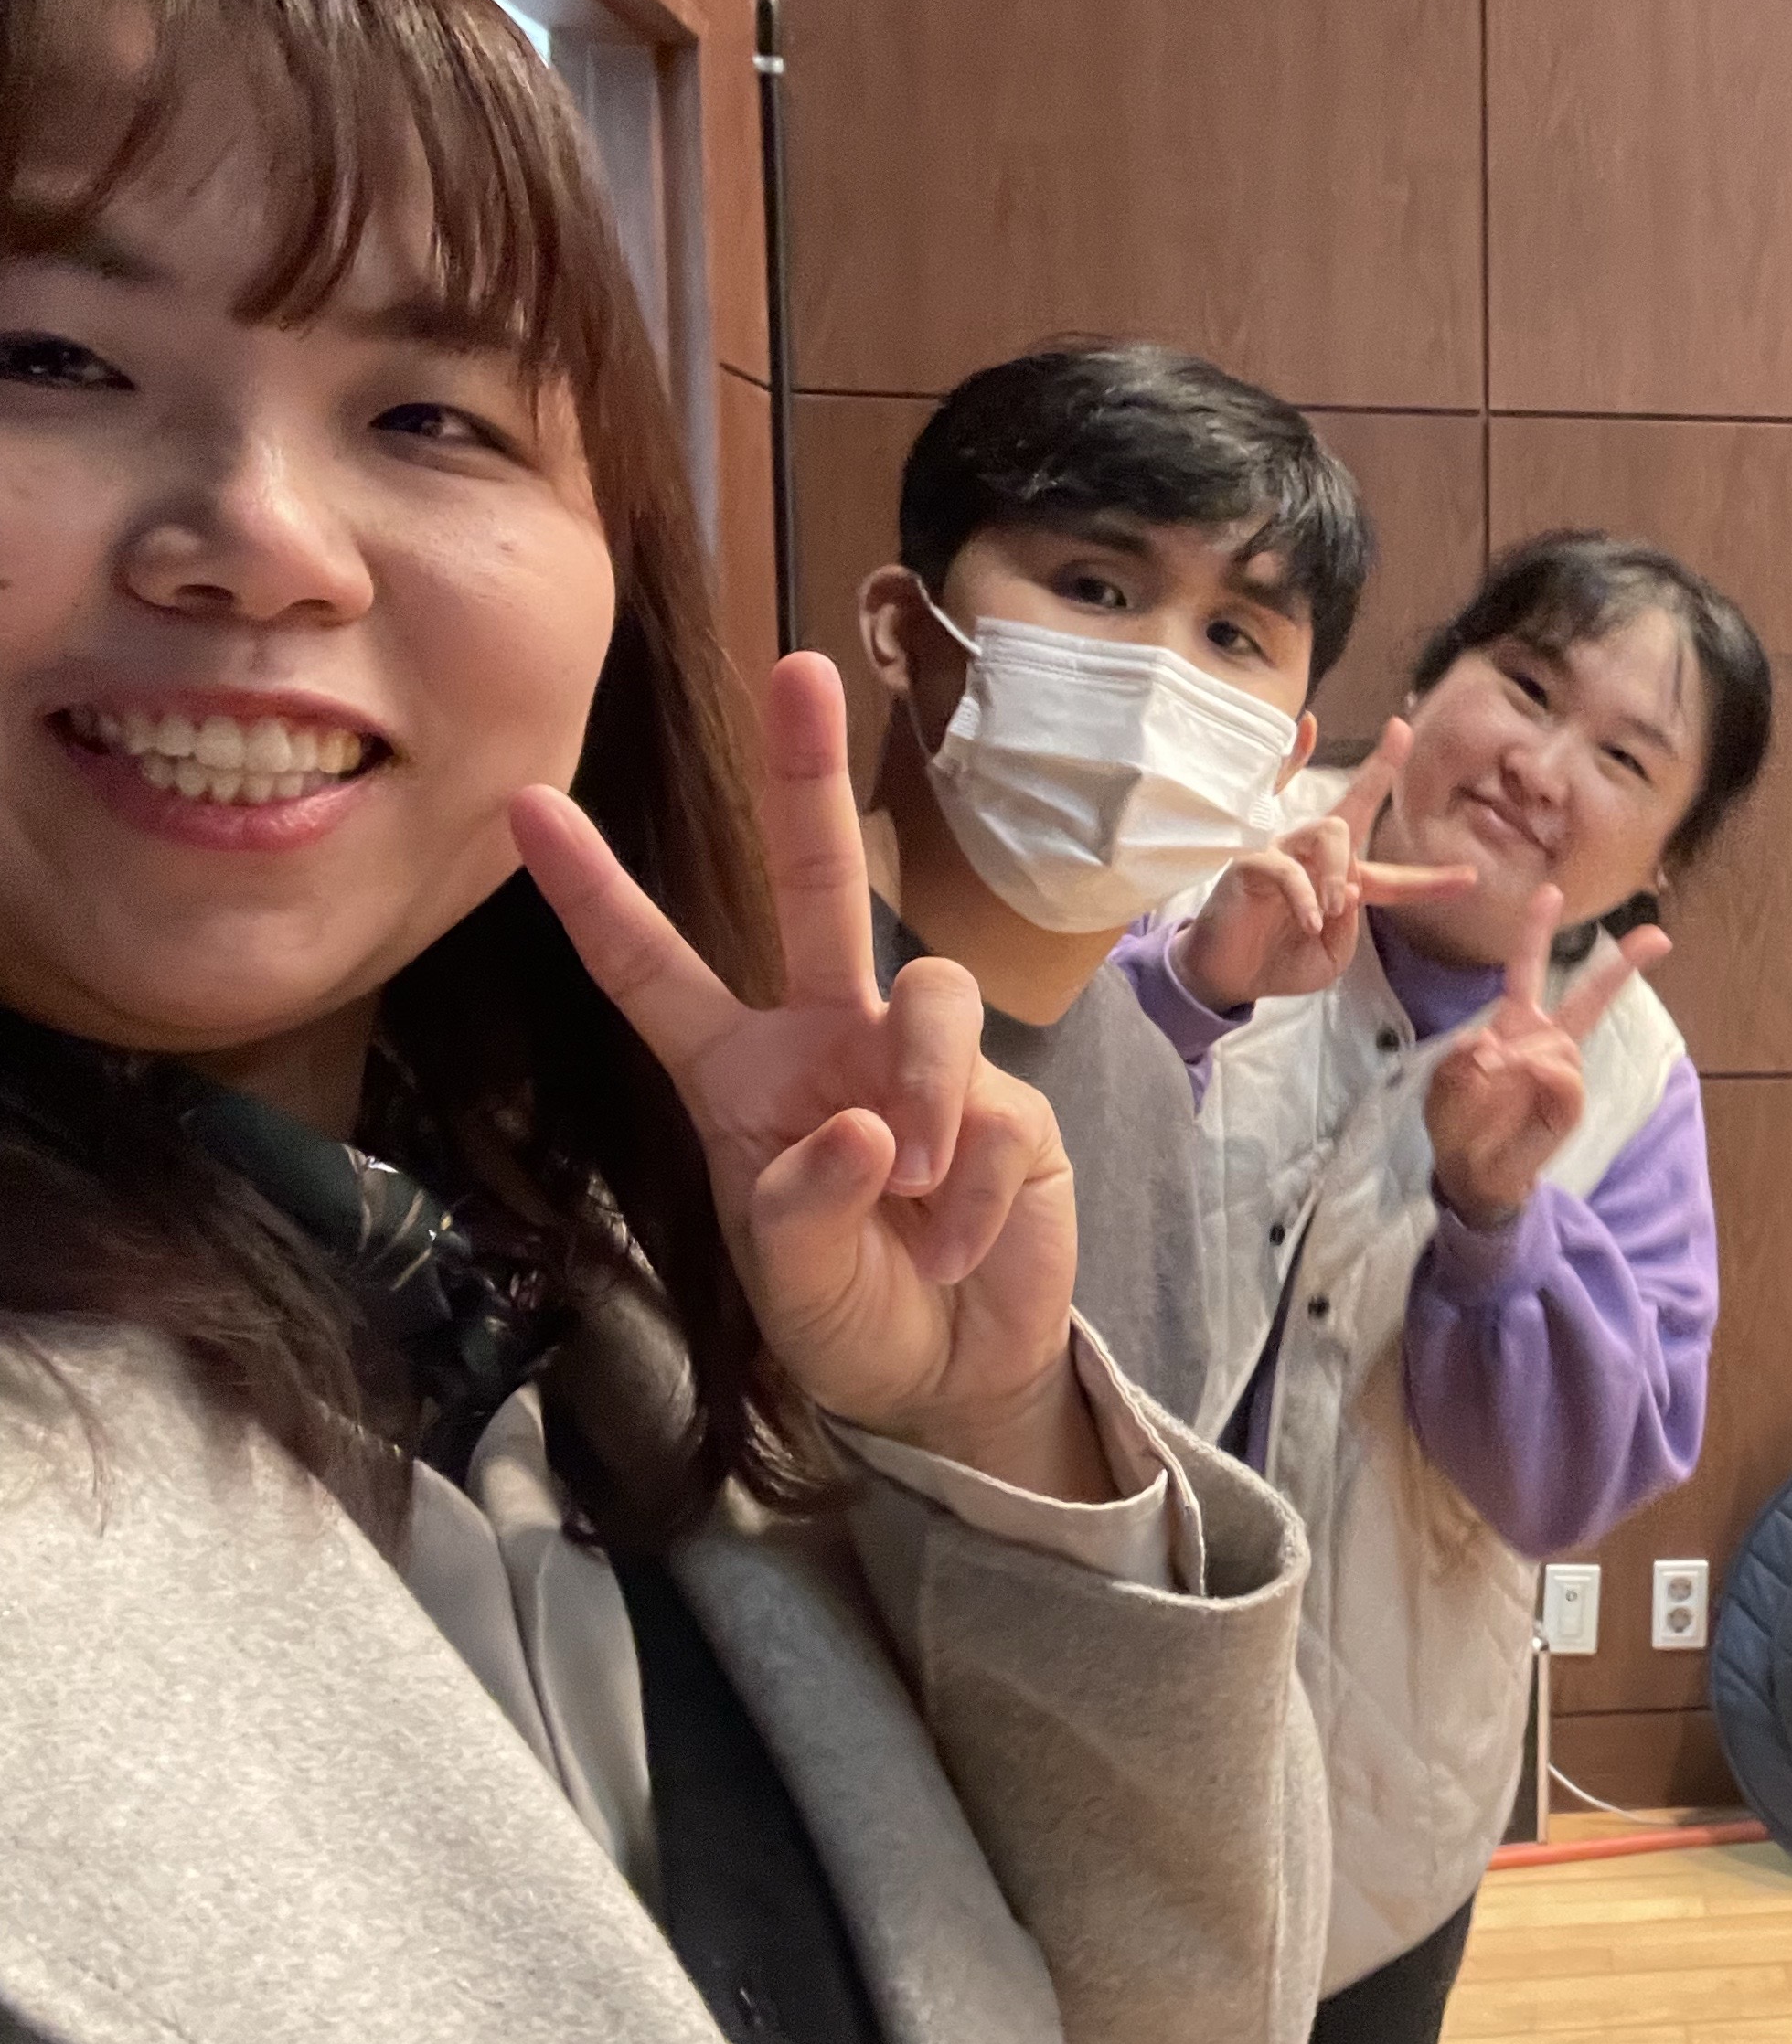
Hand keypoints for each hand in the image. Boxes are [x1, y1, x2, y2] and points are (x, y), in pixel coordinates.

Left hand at [510, 653, 1106, 1497]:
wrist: (956, 1375)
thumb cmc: (846, 1314)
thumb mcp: (787, 1284)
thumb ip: (800, 1207)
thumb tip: (864, 1124)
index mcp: (742, 1073)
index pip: (654, 970)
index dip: (596, 891)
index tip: (527, 804)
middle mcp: (832, 1039)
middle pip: (817, 886)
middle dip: (807, 775)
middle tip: (797, 669)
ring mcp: (926, 1062)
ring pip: (929, 995)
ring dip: (922, 1092)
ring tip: (915, 1193)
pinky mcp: (1011, 1102)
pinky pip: (992, 1108)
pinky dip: (973, 1191)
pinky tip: (955, 1244)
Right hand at [1173, 720, 1474, 1011]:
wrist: (1232, 979)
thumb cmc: (1281, 962)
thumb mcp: (1331, 956)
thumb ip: (1349, 926)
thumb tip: (1349, 889)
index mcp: (1342, 883)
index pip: (1393, 876)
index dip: (1431, 881)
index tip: (1470, 879)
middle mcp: (1315, 858)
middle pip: (1353, 808)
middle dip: (1379, 769)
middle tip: (1400, 734)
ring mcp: (1284, 855)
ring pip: (1327, 830)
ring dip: (1340, 869)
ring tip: (1338, 908)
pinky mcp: (1252, 864)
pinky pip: (1286, 866)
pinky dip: (1305, 895)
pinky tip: (1311, 921)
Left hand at [1421, 889, 1669, 1228]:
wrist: (1471, 1173)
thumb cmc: (1458, 1120)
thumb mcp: (1443, 1081)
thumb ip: (1463, 1058)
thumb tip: (1498, 1048)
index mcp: (1515, 1023)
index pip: (1528, 969)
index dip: (1537, 930)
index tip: (1552, 892)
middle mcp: (1545, 1040)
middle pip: (1587, 998)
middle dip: (1621, 967)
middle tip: (1657, 936)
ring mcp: (1561, 1073)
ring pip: (1557, 1046)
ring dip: (1520, 1061)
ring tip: (1493, 1087)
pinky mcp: (1569, 1105)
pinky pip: (1562, 1080)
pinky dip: (1538, 1082)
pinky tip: (1523, 1093)